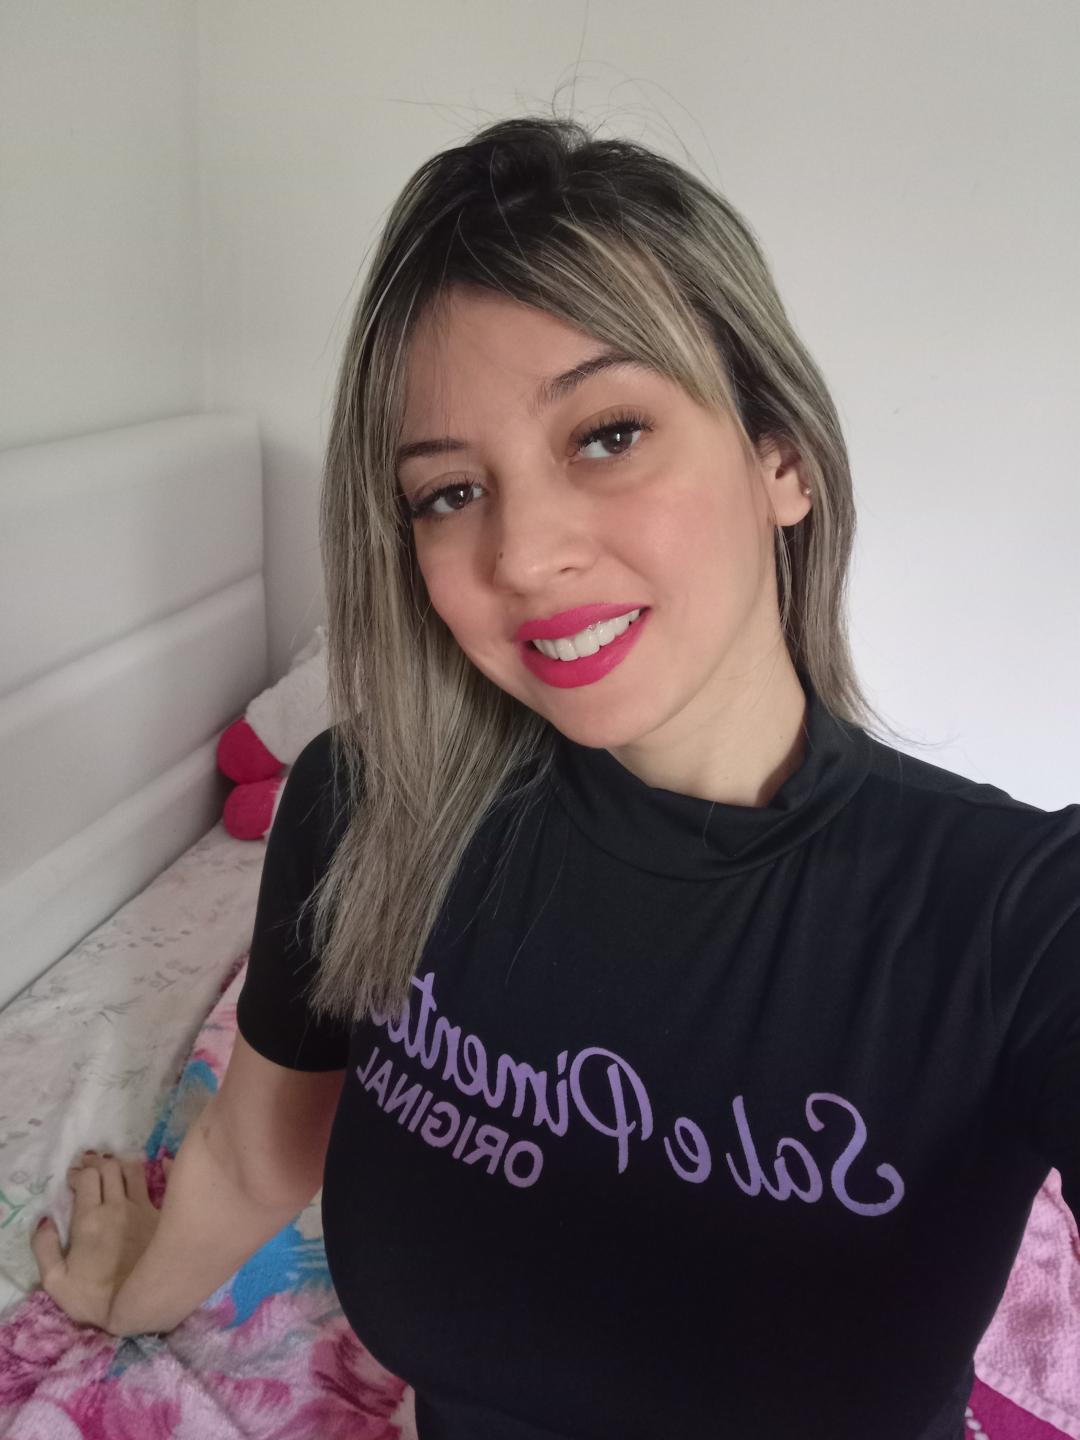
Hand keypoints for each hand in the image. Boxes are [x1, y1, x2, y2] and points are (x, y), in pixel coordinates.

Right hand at [30, 1151, 173, 1335]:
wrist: (143, 1306)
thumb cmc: (95, 1298)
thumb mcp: (56, 1282)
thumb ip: (45, 1249)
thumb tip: (45, 1220)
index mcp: (89, 1218)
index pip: (86, 1177)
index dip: (78, 1173)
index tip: (74, 1180)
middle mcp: (117, 1206)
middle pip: (110, 1168)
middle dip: (98, 1163)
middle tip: (92, 1170)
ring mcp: (143, 1208)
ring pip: (134, 1170)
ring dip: (123, 1165)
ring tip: (117, 1171)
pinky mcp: (162, 1216)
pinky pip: (162, 1182)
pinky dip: (161, 1169)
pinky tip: (161, 1164)